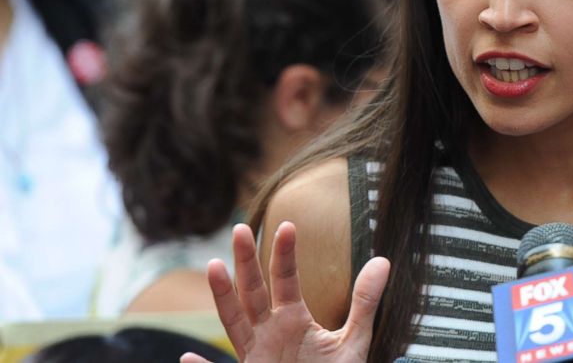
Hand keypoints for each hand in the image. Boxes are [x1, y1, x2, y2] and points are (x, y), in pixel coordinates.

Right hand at [180, 222, 388, 362]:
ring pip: (234, 322)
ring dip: (222, 297)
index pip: (286, 279)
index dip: (286, 254)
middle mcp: (268, 332)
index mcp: (292, 319)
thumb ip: (365, 302)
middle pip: (253, 291)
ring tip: (213, 266)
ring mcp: (255, 356)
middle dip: (246, 262)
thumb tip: (383, 261)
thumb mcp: (354, 341)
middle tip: (240, 228)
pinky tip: (187, 359)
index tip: (288, 225)